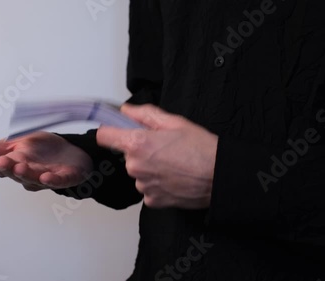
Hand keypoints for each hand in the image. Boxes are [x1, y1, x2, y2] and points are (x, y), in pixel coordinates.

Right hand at [0, 132, 92, 190]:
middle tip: (1, 162)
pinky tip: (46, 177)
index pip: (0, 167)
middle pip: (16, 173)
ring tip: (19, 167)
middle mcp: (29, 174)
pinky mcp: (66, 178)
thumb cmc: (42, 150)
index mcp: (14, 165)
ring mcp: (47, 177)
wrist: (73, 151)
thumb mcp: (14, 143)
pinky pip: (59, 181)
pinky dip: (53, 180)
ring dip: (26, 174)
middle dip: (8, 168)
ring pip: (34, 178)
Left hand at [97, 104, 217, 208]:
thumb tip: (127, 111)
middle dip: (140, 150)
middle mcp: (135, 166)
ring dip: (150, 168)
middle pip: (126, 154)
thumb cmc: (201, 149)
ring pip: (138, 172)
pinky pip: (148, 188)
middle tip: (164, 148)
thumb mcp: (175, 122)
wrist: (220, 177)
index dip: (111, 131)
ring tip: (173, 165)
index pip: (104, 136)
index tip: (118, 131)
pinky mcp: (152, 201)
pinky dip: (158, 184)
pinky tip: (174, 178)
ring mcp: (143, 186)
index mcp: (137, 144)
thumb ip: (145, 114)